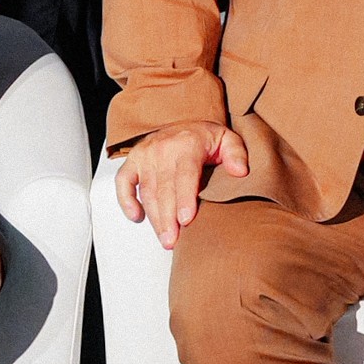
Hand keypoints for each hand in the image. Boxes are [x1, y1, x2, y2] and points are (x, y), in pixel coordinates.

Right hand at [112, 121, 245, 247]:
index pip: (185, 174)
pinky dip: (126, 201)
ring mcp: (146, 155)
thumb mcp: (227, 139)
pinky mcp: (133, 160)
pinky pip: (123, 182)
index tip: (186, 220)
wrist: (183, 123)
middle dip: (167, 218)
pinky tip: (137, 217)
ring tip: (164, 238)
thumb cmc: (204, 137)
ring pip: (147, 191)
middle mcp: (163, 149)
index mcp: (188, 144)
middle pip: (164, 188)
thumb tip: (240, 172)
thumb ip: (236, 154)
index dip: (185, 198)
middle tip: (172, 241)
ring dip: (154, 217)